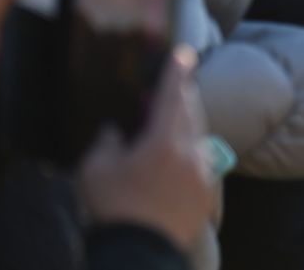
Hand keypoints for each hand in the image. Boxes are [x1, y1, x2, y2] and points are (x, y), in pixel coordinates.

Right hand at [78, 48, 215, 252]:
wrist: (139, 256)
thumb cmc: (113, 210)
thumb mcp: (96, 170)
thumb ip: (107, 141)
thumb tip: (117, 130)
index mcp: (165, 141)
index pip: (173, 95)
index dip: (177, 72)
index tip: (185, 53)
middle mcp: (192, 152)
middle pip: (191, 113)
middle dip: (183, 97)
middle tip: (175, 86)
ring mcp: (204, 173)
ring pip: (199, 136)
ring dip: (186, 124)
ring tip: (171, 122)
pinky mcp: (207, 193)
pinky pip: (201, 161)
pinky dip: (189, 153)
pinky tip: (176, 159)